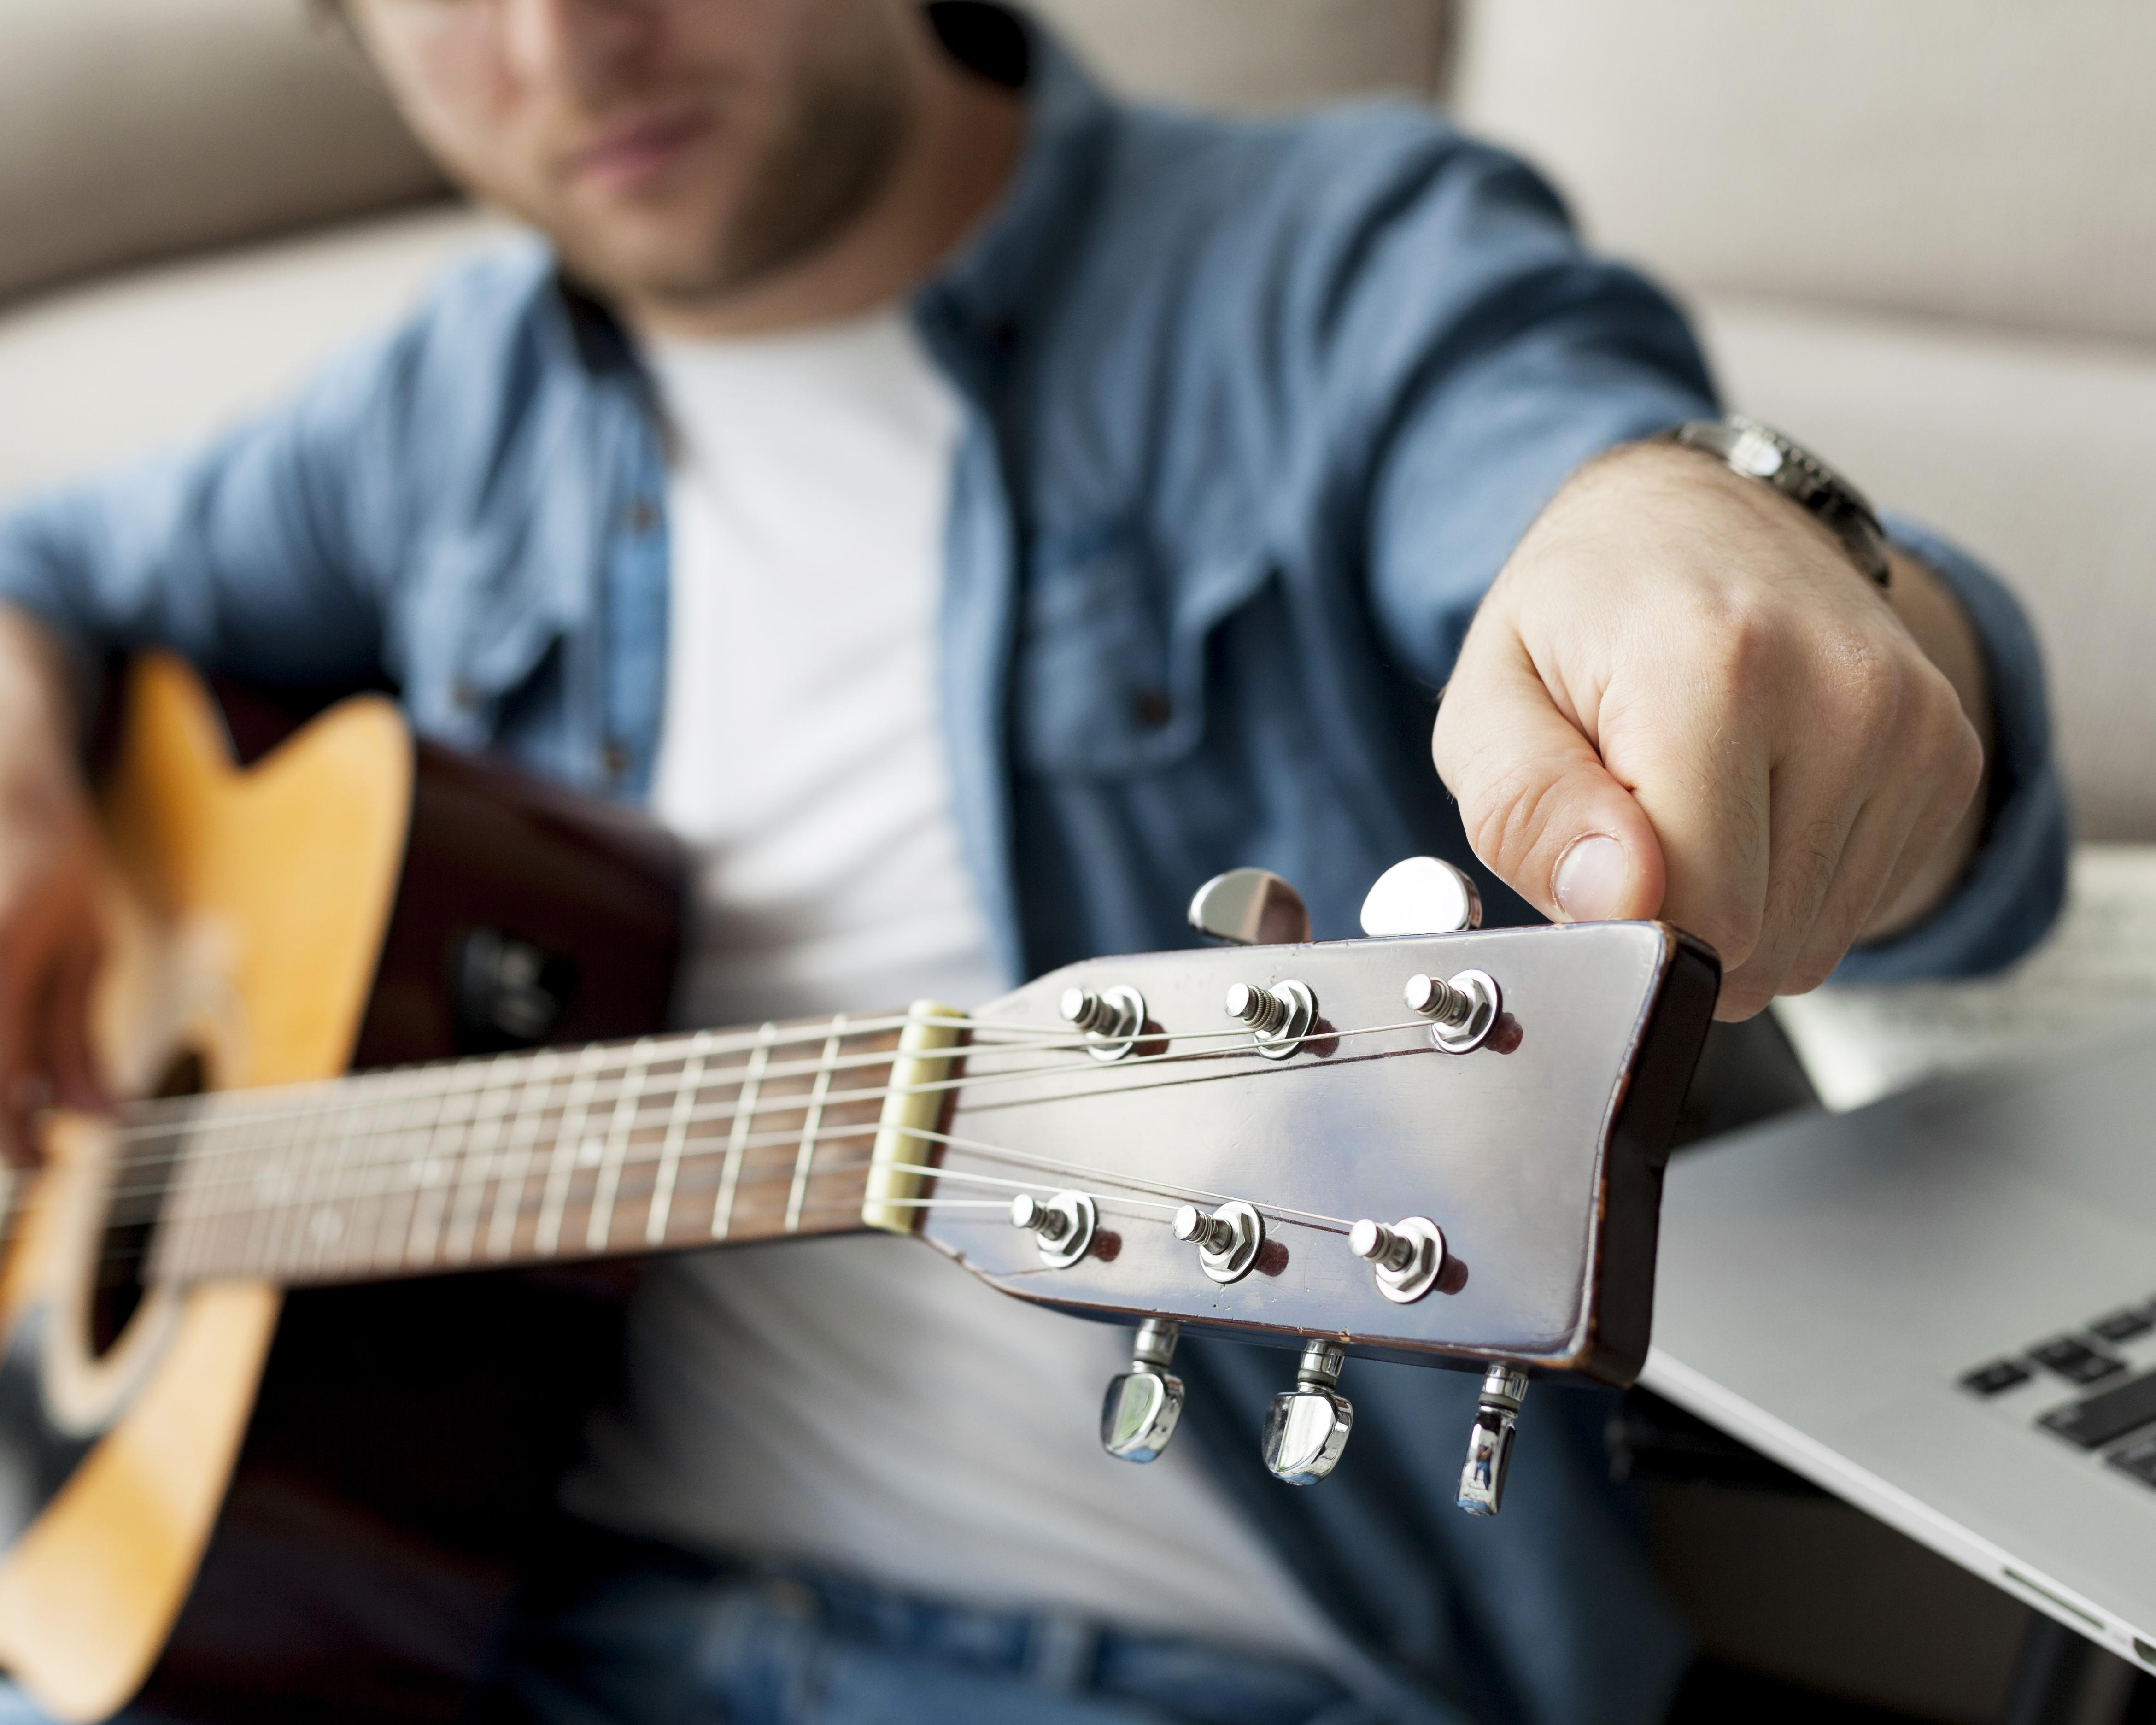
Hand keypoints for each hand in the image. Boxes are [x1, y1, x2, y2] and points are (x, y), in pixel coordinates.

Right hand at [0, 611, 105, 1164]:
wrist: (0, 769)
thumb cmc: (50, 856)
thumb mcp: (84, 940)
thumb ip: (78, 1032)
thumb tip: (100, 1121)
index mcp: (3, 951)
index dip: (12, 1139)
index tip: (41, 1166)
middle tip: (29, 1142)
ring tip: (24, 1094)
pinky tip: (15, 1057)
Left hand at [1431, 443, 1989, 1020]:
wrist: (1698, 523)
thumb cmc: (1579, 620)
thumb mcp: (1491, 704)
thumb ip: (1528, 810)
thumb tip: (1616, 905)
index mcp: (1714, 667)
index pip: (1703, 912)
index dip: (1624, 925)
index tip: (1587, 861)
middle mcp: (1841, 692)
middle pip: (1761, 944)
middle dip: (1677, 925)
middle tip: (1629, 825)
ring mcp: (1913, 726)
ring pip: (1812, 947)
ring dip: (1735, 915)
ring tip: (1690, 805)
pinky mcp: (1949, 759)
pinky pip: (1856, 913)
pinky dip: (1790, 891)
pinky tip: (1752, 803)